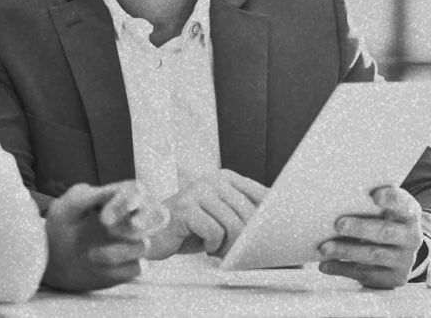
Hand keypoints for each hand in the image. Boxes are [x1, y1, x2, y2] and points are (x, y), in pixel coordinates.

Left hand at [43, 181, 167, 291]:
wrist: (52, 260)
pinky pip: (138, 268)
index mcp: (116, 198)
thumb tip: (110, 191)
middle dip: (142, 221)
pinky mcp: (129, 265)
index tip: (104, 220)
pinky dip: (120, 269)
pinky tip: (98, 269)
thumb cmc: (62, 226)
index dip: (125, 203)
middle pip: (152, 214)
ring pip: (143, 245)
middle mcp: (129, 219)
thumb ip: (86, 196)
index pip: (134, 191)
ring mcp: (131, 243)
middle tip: (114, 231)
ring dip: (120, 251)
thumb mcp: (67, 207)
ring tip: (91, 255)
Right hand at [146, 169, 267, 259]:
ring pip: (233, 224)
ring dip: (230, 245)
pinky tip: (204, 246)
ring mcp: (198, 191)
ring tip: (220, 250)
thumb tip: (274, 232)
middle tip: (240, 252)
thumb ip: (244, 216)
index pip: (262, 194)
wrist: (155, 234)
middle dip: (248, 239)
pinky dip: (213, 245)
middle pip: (249, 212)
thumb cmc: (193, 230)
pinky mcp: (185, 208)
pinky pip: (214, 232)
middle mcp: (213, 179)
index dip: (272, 217)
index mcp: (227, 177)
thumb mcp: (222, 219)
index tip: (275, 236)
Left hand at [317, 186, 423, 288]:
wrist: (400, 250)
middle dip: (361, 228)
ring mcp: (404, 260)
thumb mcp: (386, 209)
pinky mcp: (394, 278)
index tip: (375, 195)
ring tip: (324, 248)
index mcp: (410, 213)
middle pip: (385, 232)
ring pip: (373, 255)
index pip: (403, 204)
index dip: (391, 199)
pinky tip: (325, 265)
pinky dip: (342, 268)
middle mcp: (411, 237)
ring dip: (346, 250)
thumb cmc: (384, 220)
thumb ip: (369, 202)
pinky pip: (366, 273)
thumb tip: (334, 195)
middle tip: (338, 224)